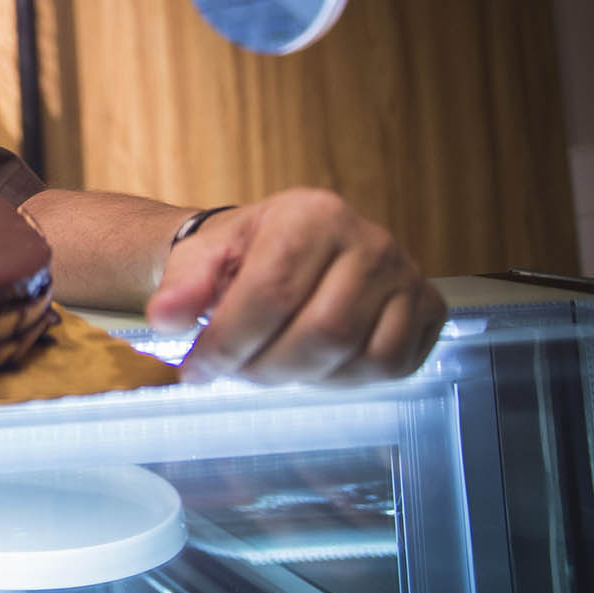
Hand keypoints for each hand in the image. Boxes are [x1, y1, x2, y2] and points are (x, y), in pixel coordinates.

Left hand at [146, 188, 445, 384]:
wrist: (283, 246)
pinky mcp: (427, 307)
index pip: (272, 292)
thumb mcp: (201, 257)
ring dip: (303, 377)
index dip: (229, 343)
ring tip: (268, 365)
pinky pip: (393, 365)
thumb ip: (182, 286)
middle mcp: (368, 239)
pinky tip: (312, 364)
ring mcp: (405, 273)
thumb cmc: (243, 252)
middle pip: (321, 332)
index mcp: (310, 214)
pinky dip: (346, 379)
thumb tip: (166, 319)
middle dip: (265, 367)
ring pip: (358, 354)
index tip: (196, 370)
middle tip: (232, 373)